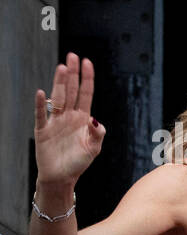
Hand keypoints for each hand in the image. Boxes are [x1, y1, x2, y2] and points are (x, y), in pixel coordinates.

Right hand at [34, 53, 106, 185]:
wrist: (61, 178)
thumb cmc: (78, 163)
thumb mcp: (93, 149)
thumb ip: (97, 134)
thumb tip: (96, 120)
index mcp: (83, 119)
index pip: (86, 94)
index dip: (87, 79)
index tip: (87, 62)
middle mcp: (68, 116)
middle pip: (71, 90)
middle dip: (72, 74)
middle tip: (72, 56)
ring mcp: (55, 122)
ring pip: (57, 98)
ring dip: (60, 83)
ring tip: (62, 67)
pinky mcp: (42, 130)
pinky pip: (41, 115)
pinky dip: (40, 104)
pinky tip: (41, 93)